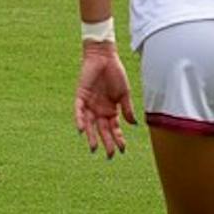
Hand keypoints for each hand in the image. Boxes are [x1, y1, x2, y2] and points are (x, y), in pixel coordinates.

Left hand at [74, 43, 136, 157]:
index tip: (123, 150)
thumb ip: (127, 109)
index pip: (114, 129)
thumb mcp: (124, 93)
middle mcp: (99, 110)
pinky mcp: (81, 97)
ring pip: (90, 125)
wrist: (104, 57)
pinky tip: (82, 130)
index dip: (118, 139)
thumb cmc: (116, 73)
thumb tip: (134, 124)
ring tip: (94, 148)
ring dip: (91, 136)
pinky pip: (79, 112)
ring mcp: (90, 105)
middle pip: (102, 130)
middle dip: (106, 142)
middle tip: (109, 155)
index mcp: (111, 110)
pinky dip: (80, 121)